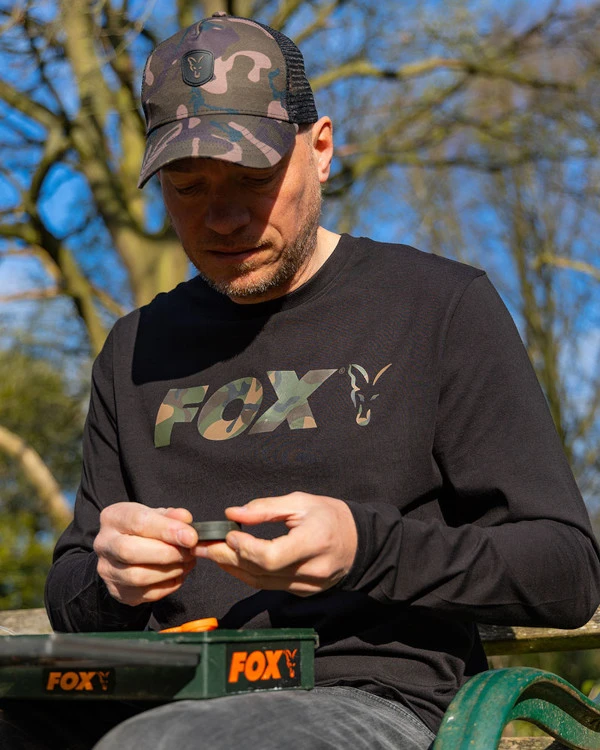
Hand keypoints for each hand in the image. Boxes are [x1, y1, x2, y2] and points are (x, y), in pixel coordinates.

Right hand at [94, 503, 198, 605]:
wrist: (125, 551)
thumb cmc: (144, 529)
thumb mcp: (156, 515)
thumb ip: (171, 516)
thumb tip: (185, 520)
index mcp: (113, 518)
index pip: (139, 522)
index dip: (167, 530)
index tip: (191, 537)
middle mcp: (104, 544)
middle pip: (130, 551)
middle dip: (167, 553)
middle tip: (190, 552)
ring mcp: (108, 570)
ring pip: (138, 576)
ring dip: (169, 571)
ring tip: (187, 562)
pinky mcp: (118, 591)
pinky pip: (146, 594)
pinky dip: (168, 585)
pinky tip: (179, 574)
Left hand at [194, 492, 357, 596]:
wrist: (360, 542)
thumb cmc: (331, 517)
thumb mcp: (301, 502)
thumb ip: (266, 508)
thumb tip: (233, 513)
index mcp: (314, 542)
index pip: (270, 556)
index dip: (244, 548)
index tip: (228, 533)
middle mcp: (311, 570)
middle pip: (260, 571)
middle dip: (228, 558)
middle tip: (204, 546)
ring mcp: (308, 586)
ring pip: (261, 583)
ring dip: (233, 568)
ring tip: (211, 554)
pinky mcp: (302, 592)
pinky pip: (269, 586)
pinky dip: (248, 574)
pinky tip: (233, 562)